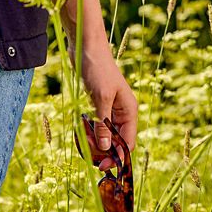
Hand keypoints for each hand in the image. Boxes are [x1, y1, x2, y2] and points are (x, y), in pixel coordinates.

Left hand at [80, 44, 137, 171]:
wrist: (85, 45)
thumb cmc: (97, 68)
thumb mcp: (101, 97)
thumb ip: (103, 123)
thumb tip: (104, 148)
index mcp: (129, 111)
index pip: (128, 142)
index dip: (118, 156)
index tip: (104, 166)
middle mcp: (121, 111)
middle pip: (116, 140)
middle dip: (104, 150)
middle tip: (91, 158)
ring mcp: (109, 107)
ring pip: (105, 133)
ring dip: (95, 141)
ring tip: (83, 141)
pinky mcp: (97, 102)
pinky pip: (96, 123)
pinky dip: (90, 129)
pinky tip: (82, 130)